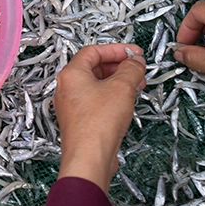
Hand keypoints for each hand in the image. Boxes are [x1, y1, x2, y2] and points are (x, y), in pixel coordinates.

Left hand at [53, 44, 146, 192]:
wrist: (89, 156)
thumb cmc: (98, 122)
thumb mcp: (122, 87)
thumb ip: (131, 69)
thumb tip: (136, 61)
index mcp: (71, 74)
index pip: (93, 51)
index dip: (116, 49)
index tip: (135, 52)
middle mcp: (66, 88)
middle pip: (93, 67)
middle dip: (118, 66)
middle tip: (137, 68)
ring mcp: (71, 105)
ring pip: (96, 85)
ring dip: (118, 81)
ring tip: (138, 84)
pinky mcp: (79, 120)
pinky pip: (96, 100)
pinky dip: (112, 96)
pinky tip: (127, 101)